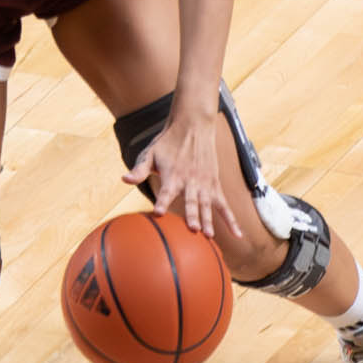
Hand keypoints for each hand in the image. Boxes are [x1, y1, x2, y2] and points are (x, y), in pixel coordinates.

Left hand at [121, 110, 244, 239]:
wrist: (193, 126)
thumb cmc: (167, 143)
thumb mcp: (149, 153)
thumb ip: (139, 170)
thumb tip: (124, 180)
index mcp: (172, 174)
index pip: (166, 191)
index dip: (162, 201)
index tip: (159, 212)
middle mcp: (190, 180)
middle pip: (191, 200)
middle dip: (192, 215)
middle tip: (194, 229)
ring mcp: (205, 183)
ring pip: (208, 204)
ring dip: (209, 220)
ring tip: (209, 235)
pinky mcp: (214, 185)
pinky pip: (224, 205)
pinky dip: (231, 219)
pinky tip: (237, 234)